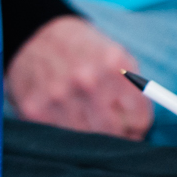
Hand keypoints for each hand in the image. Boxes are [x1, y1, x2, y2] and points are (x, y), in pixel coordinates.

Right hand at [5, 17, 152, 138]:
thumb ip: (135, 91)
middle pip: (114, 133)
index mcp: (115, 67)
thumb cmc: (86, 51)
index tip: (134, 130)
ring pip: (87, 140)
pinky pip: (61, 136)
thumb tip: (142, 129)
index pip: (138, 120)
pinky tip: (67, 117)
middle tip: (114, 132)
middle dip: (118, 137)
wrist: (36, 36)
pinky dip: (67, 133)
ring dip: (91, 137)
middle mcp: (87, 82)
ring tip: (88, 121)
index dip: (138, 129)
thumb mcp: (118, 58)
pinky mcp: (35, 110)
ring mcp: (59, 97)